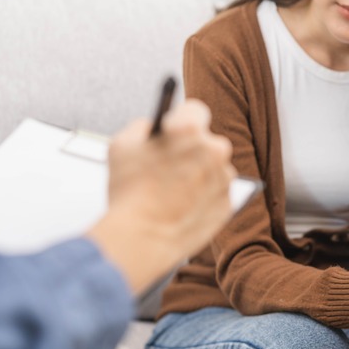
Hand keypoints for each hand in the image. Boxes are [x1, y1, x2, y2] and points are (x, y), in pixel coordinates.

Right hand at [89, 99, 235, 292]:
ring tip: (173, 191)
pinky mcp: (228, 204)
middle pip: (206, 142)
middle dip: (191, 150)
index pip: (194, 110)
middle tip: (171, 163)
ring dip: (199, 175)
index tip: (174, 128)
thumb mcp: (121, 145)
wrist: (142, 238)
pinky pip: (216, 194)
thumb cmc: (129, 191)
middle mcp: (215, 150)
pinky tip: (182, 207)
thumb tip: (154, 127)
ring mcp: (224, 179)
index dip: (181, 119)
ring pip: (214, 169)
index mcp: (191, 130)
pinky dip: (203, 198)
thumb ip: (141, 128)